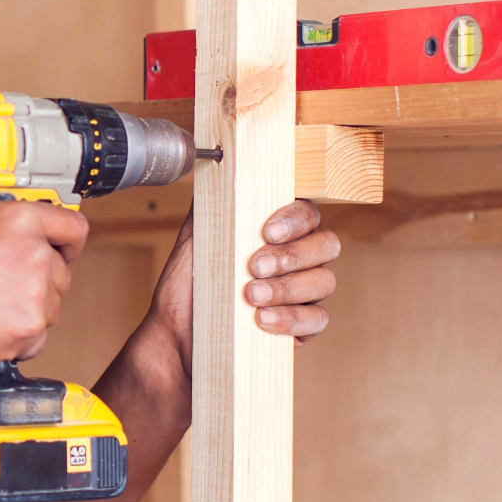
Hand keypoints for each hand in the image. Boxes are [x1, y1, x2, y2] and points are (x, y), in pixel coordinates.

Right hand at [0, 200, 88, 370]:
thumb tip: (0, 223)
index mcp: (20, 221)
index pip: (73, 227)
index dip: (66, 241)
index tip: (61, 249)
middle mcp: (36, 257)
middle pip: (61, 272)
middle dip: (39, 279)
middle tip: (2, 285)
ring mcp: (36, 298)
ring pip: (50, 306)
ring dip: (29, 309)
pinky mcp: (27, 333)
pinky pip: (37, 338)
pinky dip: (19, 338)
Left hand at [149, 200, 339, 371]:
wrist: (177, 336)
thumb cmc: (187, 286)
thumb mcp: (194, 240)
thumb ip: (212, 205)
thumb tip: (217, 165)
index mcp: (277, 232)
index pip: (306, 213)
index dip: (295, 219)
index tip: (268, 231)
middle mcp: (297, 259)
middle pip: (325, 246)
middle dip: (292, 255)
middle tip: (255, 267)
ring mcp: (303, 293)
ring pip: (324, 282)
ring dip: (288, 289)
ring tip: (252, 297)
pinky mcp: (301, 327)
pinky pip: (317, 320)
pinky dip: (293, 319)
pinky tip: (264, 320)